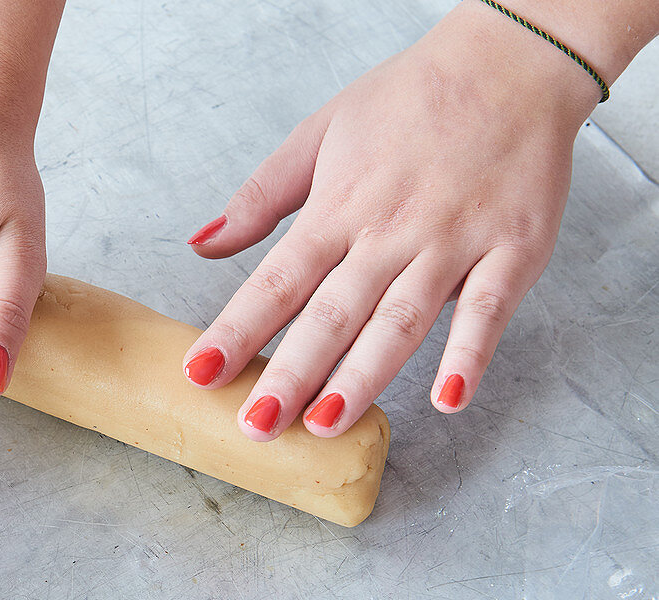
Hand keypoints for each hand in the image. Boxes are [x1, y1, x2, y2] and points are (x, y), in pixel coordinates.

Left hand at [182, 0, 599, 439]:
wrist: (511, 61)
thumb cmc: (410, 101)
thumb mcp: (319, 133)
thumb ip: (260, 198)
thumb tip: (202, 244)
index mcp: (338, 206)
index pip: (276, 281)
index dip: (236, 330)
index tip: (199, 374)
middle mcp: (389, 231)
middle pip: (331, 313)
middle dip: (290, 373)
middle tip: (256, 426)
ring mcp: (452, 242)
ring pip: (399, 320)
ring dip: (362, 376)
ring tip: (324, 423)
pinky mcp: (512, 250)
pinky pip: (489, 309)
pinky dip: (470, 354)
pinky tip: (447, 399)